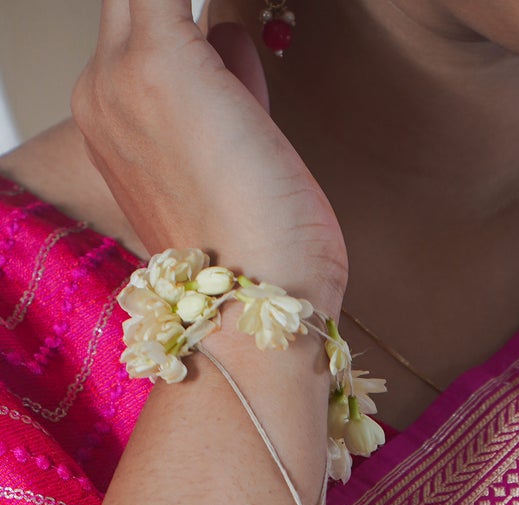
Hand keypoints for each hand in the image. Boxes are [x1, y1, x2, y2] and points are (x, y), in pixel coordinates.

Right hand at [74, 0, 346, 311]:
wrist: (258, 309)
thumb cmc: (265, 256)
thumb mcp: (242, 158)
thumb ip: (230, 92)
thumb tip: (232, 36)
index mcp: (112, 122)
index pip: (133, 28)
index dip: (183, 22)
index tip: (222, 43)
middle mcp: (103, 92)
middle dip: (180, 7)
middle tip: (226, 43)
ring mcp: (125, 75)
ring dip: (200, 10)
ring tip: (244, 77)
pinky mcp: (164, 58)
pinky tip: (229, 18)